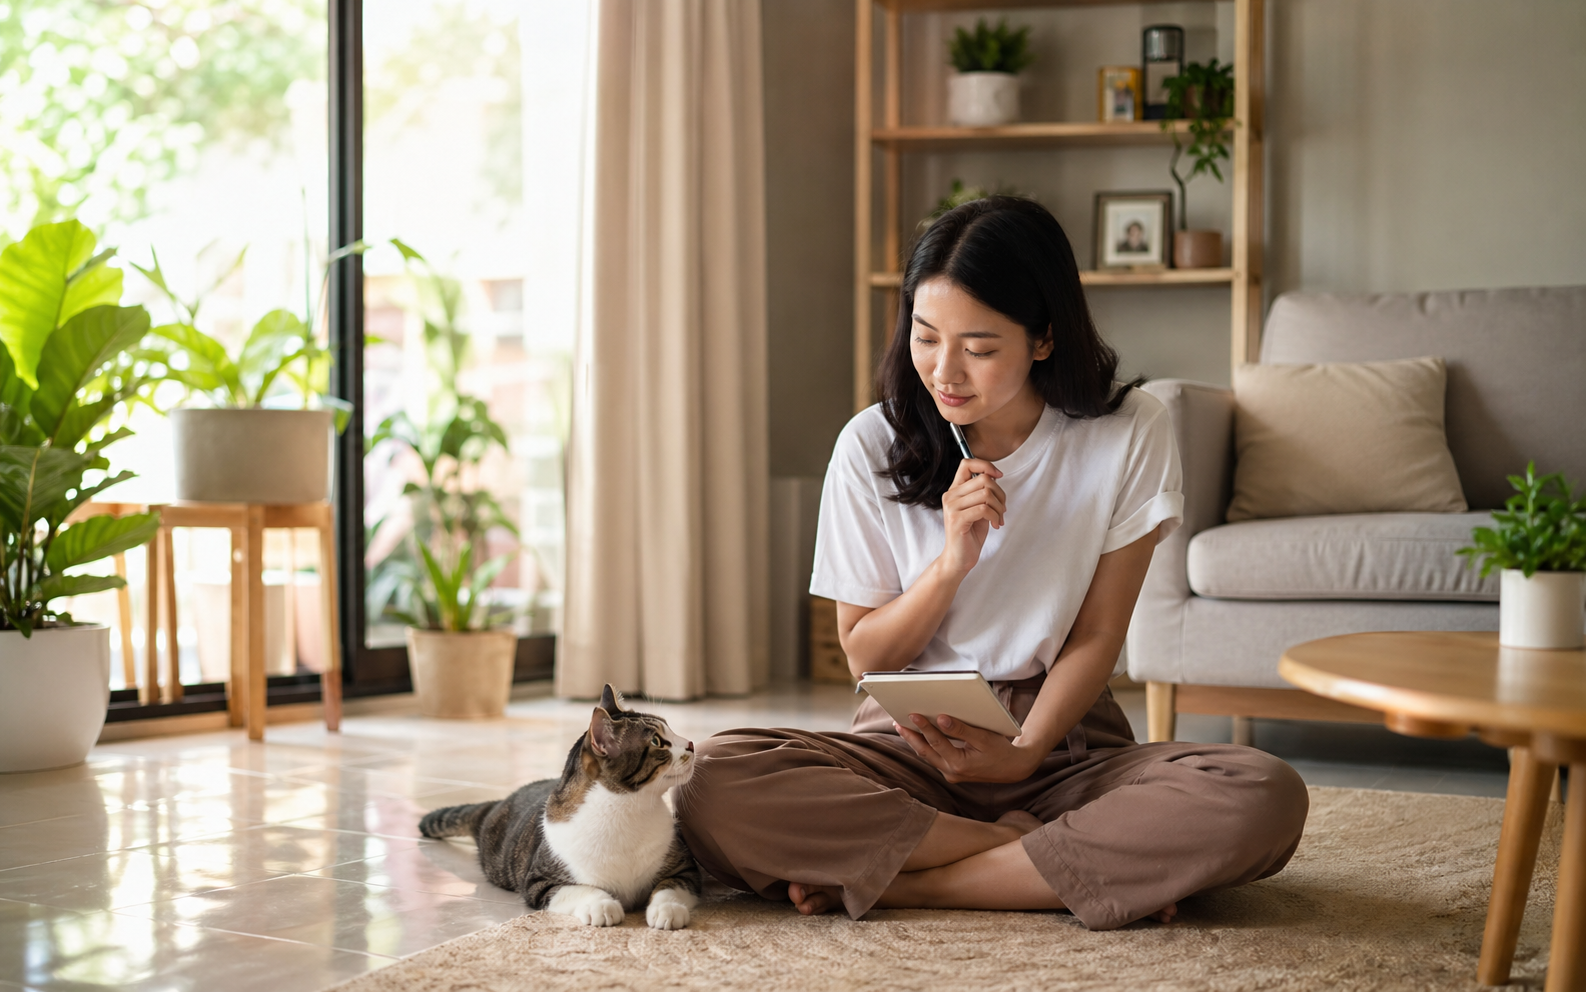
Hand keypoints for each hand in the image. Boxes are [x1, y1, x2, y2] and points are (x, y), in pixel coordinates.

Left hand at [894, 713, 1044, 784]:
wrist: (1013, 769)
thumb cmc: (1000, 750)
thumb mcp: (983, 737)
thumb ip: (961, 730)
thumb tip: (941, 719)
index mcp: (960, 765)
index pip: (937, 742)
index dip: (924, 727)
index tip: (912, 714)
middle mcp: (952, 773)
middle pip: (926, 752)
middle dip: (911, 737)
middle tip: (897, 722)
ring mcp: (951, 775)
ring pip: (928, 756)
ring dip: (916, 742)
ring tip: (903, 727)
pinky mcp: (952, 773)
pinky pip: (934, 758)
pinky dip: (926, 746)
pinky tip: (919, 736)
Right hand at [938, 459, 1004, 576]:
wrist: (959, 558)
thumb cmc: (970, 534)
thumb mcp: (979, 508)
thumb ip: (983, 492)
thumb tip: (995, 477)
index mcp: (955, 490)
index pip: (966, 463)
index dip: (985, 465)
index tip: (998, 476)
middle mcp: (950, 496)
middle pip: (983, 479)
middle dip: (1000, 494)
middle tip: (1002, 509)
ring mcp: (952, 507)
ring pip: (986, 494)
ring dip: (999, 507)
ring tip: (999, 518)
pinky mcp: (957, 519)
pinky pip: (984, 509)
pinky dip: (995, 516)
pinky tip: (995, 524)